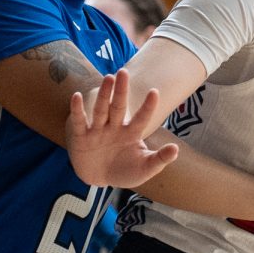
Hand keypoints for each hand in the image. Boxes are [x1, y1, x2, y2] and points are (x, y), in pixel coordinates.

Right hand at [66, 69, 179, 186]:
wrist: (99, 180)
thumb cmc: (125, 172)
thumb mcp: (145, 169)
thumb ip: (159, 159)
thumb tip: (176, 149)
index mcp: (131, 133)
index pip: (142, 118)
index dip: (148, 106)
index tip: (154, 92)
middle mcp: (115, 127)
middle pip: (118, 106)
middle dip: (121, 90)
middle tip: (124, 72)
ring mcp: (98, 131)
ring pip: (101, 110)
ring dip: (104, 94)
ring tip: (108, 78)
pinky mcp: (81, 138)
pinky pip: (80, 122)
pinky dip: (77, 110)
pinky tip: (77, 96)